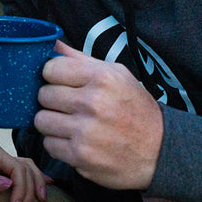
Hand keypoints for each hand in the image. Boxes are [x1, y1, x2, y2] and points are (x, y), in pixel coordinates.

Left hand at [35, 40, 162, 189]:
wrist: (160, 151)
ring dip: (51, 122)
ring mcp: (85, 132)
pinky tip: (73, 139)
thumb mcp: (117, 74)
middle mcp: (92, 103)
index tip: (60, 82)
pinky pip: (49, 145)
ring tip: (67, 122)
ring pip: (41, 121)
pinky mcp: (81, 157)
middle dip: (51, 99)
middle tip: (66, 105)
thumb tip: (53, 44)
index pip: (50, 69)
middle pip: (43, 95)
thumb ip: (81, 59)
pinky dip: (57, 142)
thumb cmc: (135, 108)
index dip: (52, 75)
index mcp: (101, 78)